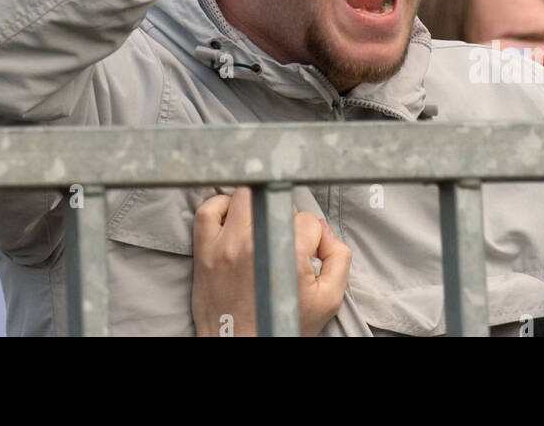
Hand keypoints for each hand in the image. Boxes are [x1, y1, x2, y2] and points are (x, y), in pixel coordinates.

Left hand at [191, 186, 351, 336]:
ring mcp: (225, 244)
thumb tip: (327, 234)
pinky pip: (207, 210)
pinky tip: (231, 221)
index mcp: (287, 252)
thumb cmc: (281, 326)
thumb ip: (339, 259)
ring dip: (255, 206)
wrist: (242, 347)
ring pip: (243, 196)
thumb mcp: (328, 300)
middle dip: (285, 217)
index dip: (313, 237)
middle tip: (284, 240)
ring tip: (260, 228)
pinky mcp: (204, 250)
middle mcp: (254, 242)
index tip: (308, 254)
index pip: (308, 220)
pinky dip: (219, 207)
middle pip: (276, 200)